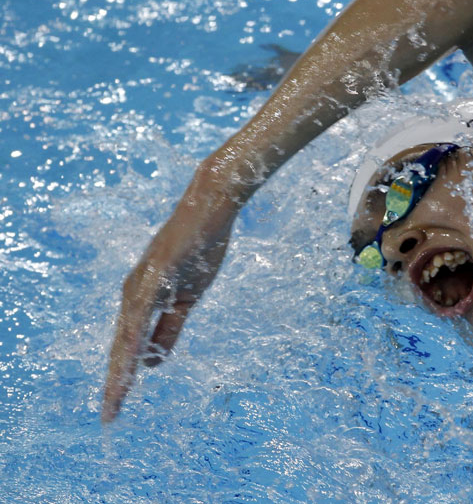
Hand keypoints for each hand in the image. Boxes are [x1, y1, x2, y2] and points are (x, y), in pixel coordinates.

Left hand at [101, 212, 231, 421]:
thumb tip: (156, 359)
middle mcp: (133, 292)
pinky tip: (130, 362)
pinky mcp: (154, 276)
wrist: (211, 209)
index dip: (123, 374)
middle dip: (115, 382)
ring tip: (116, 399)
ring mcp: (141, 284)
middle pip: (120, 346)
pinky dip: (133, 342)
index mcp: (142, 298)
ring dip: (120, 370)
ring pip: (125, 336)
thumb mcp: (188, 297)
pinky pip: (140, 317)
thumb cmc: (201, 247)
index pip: (128, 344)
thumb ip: (171, 327)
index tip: (118, 403)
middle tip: (109, 414)